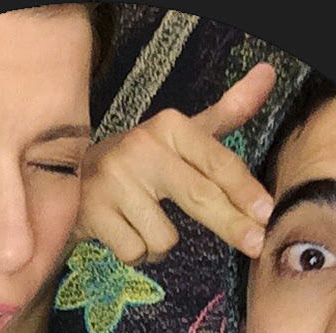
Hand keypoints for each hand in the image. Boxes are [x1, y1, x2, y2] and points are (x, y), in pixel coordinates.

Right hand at [75, 63, 276, 262]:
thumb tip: (268, 74)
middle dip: (231, 225)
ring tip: (141, 224)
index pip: (215, 160)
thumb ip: (226, 112)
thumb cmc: (139, 164)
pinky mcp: (93, 212)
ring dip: (159, 243)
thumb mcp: (181, 136)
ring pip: (165, 237)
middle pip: (199, 196)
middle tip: (256, 246)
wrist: (66, 179)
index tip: (268, 213)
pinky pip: (137, 252)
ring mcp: (114, 181)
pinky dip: (136, 254)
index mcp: (168, 127)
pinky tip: (123, 234)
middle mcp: (141, 148)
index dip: (244, 190)